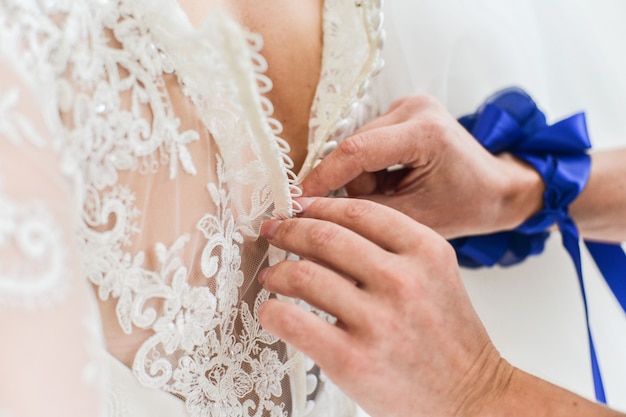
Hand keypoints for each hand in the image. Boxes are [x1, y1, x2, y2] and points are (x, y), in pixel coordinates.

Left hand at [257, 197, 509, 416]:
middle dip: (289, 230)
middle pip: (325, 236)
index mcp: (425, 251)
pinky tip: (271, 312)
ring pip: (303, 275)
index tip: (299, 208)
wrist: (472, 397)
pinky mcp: (353, 360)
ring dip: (277, 272)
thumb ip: (393, 248)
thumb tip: (327, 229)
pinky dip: (273, 312)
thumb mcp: (435, 276)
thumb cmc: (447, 336)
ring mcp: (378, 321)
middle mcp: (402, 280)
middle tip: (273, 232)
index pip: (358, 211)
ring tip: (272, 276)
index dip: (318, 205)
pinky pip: (295, 322)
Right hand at [300, 95, 543, 238]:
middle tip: (382, 207)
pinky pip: (368, 142)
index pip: (357, 151)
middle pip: (355, 149)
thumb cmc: (466, 205)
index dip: (322, 177)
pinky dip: (374, 168)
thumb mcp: (416, 220)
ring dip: (365, 178)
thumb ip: (365, 213)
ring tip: (397, 194)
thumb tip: (317, 214)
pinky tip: (396, 180)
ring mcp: (409, 105)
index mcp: (424, 132)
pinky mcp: (404, 111)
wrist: (496, 187)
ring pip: (358, 147)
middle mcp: (415, 107)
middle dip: (355, 185)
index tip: (297, 201)